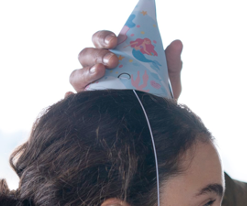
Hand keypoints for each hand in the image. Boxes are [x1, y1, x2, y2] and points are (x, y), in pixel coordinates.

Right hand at [68, 30, 182, 100]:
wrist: (157, 128)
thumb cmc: (159, 99)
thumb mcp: (169, 81)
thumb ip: (171, 62)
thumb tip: (177, 43)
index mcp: (114, 58)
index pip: (101, 41)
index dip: (104, 37)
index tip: (115, 41)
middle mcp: (98, 71)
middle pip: (85, 54)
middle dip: (97, 54)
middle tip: (112, 60)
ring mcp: (90, 89)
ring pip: (76, 75)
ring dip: (85, 71)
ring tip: (100, 73)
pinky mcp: (87, 107)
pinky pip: (71, 102)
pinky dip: (68, 97)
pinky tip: (69, 96)